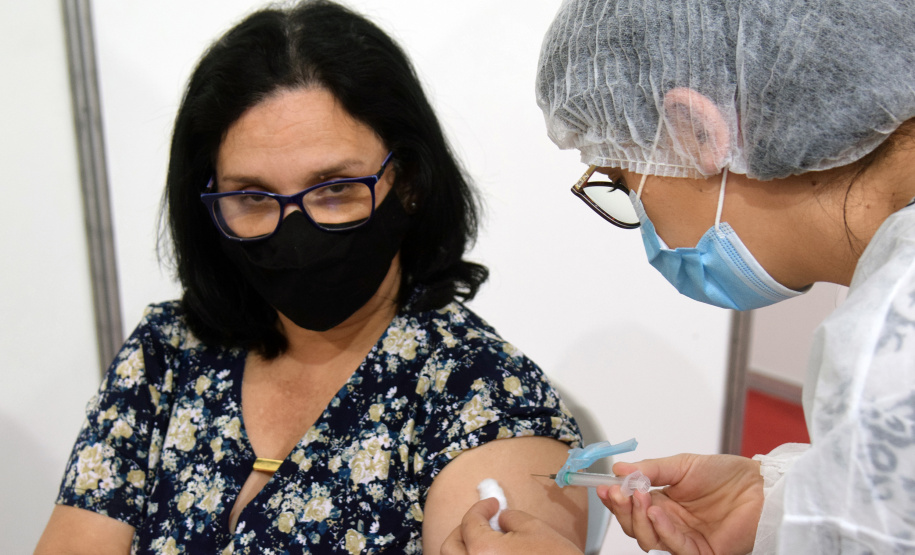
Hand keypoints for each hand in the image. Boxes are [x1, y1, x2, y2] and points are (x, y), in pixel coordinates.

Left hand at [440, 498, 582, 554]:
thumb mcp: (534, 528)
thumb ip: (510, 518)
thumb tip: (499, 518)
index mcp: (483, 550)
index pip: (470, 522)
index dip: (480, 508)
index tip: (491, 504)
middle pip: (451, 546)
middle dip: (462, 529)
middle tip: (481, 520)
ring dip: (463, 548)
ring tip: (481, 540)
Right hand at [600, 453, 763, 554]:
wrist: (759, 485)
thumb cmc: (726, 474)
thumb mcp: (682, 465)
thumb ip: (651, 469)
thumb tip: (620, 468)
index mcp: (663, 503)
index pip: (630, 507)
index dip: (616, 499)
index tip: (606, 486)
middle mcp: (670, 523)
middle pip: (634, 527)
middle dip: (622, 510)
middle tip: (619, 492)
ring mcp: (684, 539)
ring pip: (649, 541)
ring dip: (638, 520)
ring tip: (641, 498)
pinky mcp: (701, 552)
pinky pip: (675, 548)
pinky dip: (662, 530)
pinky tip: (657, 513)